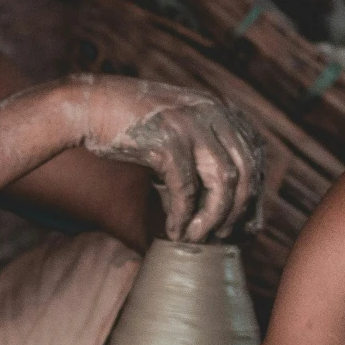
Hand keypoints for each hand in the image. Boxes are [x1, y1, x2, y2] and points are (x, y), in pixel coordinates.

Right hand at [73, 76, 265, 243]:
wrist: (88, 105)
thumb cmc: (134, 127)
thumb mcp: (180, 129)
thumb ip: (207, 153)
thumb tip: (236, 201)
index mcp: (220, 109)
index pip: (255, 157)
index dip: (253, 196)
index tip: (243, 224)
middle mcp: (212, 112)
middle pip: (245, 172)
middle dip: (237, 212)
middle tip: (222, 237)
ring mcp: (190, 124)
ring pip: (223, 182)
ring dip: (213, 219)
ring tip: (198, 238)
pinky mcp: (166, 140)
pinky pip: (186, 189)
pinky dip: (182, 217)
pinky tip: (174, 232)